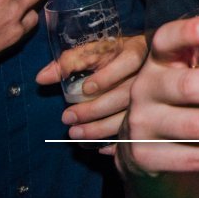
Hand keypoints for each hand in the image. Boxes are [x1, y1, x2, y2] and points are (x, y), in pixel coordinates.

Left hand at [36, 34, 148, 152]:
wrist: (156, 62)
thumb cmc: (119, 54)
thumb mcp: (98, 49)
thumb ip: (71, 60)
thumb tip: (41, 78)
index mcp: (139, 50)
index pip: (130, 61)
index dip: (109, 75)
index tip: (86, 89)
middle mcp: (151, 73)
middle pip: (128, 93)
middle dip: (96, 109)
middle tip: (68, 118)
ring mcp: (157, 96)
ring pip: (132, 115)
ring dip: (102, 128)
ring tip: (76, 134)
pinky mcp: (156, 114)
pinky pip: (141, 133)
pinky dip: (121, 144)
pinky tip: (101, 148)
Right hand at [117, 16, 198, 176]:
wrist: (152, 147)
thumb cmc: (193, 99)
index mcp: (162, 59)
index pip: (167, 38)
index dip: (189, 32)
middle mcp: (146, 87)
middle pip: (190, 85)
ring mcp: (142, 124)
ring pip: (196, 126)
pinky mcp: (147, 156)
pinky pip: (194, 157)